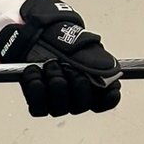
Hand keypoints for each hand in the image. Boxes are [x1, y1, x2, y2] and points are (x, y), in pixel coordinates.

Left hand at [0, 0, 121, 117]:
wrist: (34, 36)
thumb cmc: (59, 40)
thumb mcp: (80, 42)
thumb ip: (94, 56)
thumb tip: (108, 68)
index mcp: (92, 85)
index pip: (106, 101)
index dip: (108, 98)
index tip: (108, 88)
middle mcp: (75, 98)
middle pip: (81, 106)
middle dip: (75, 83)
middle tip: (67, 65)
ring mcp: (56, 103)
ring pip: (59, 108)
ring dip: (54, 83)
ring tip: (49, 64)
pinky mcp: (37, 103)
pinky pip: (37, 107)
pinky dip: (35, 87)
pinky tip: (34, 70)